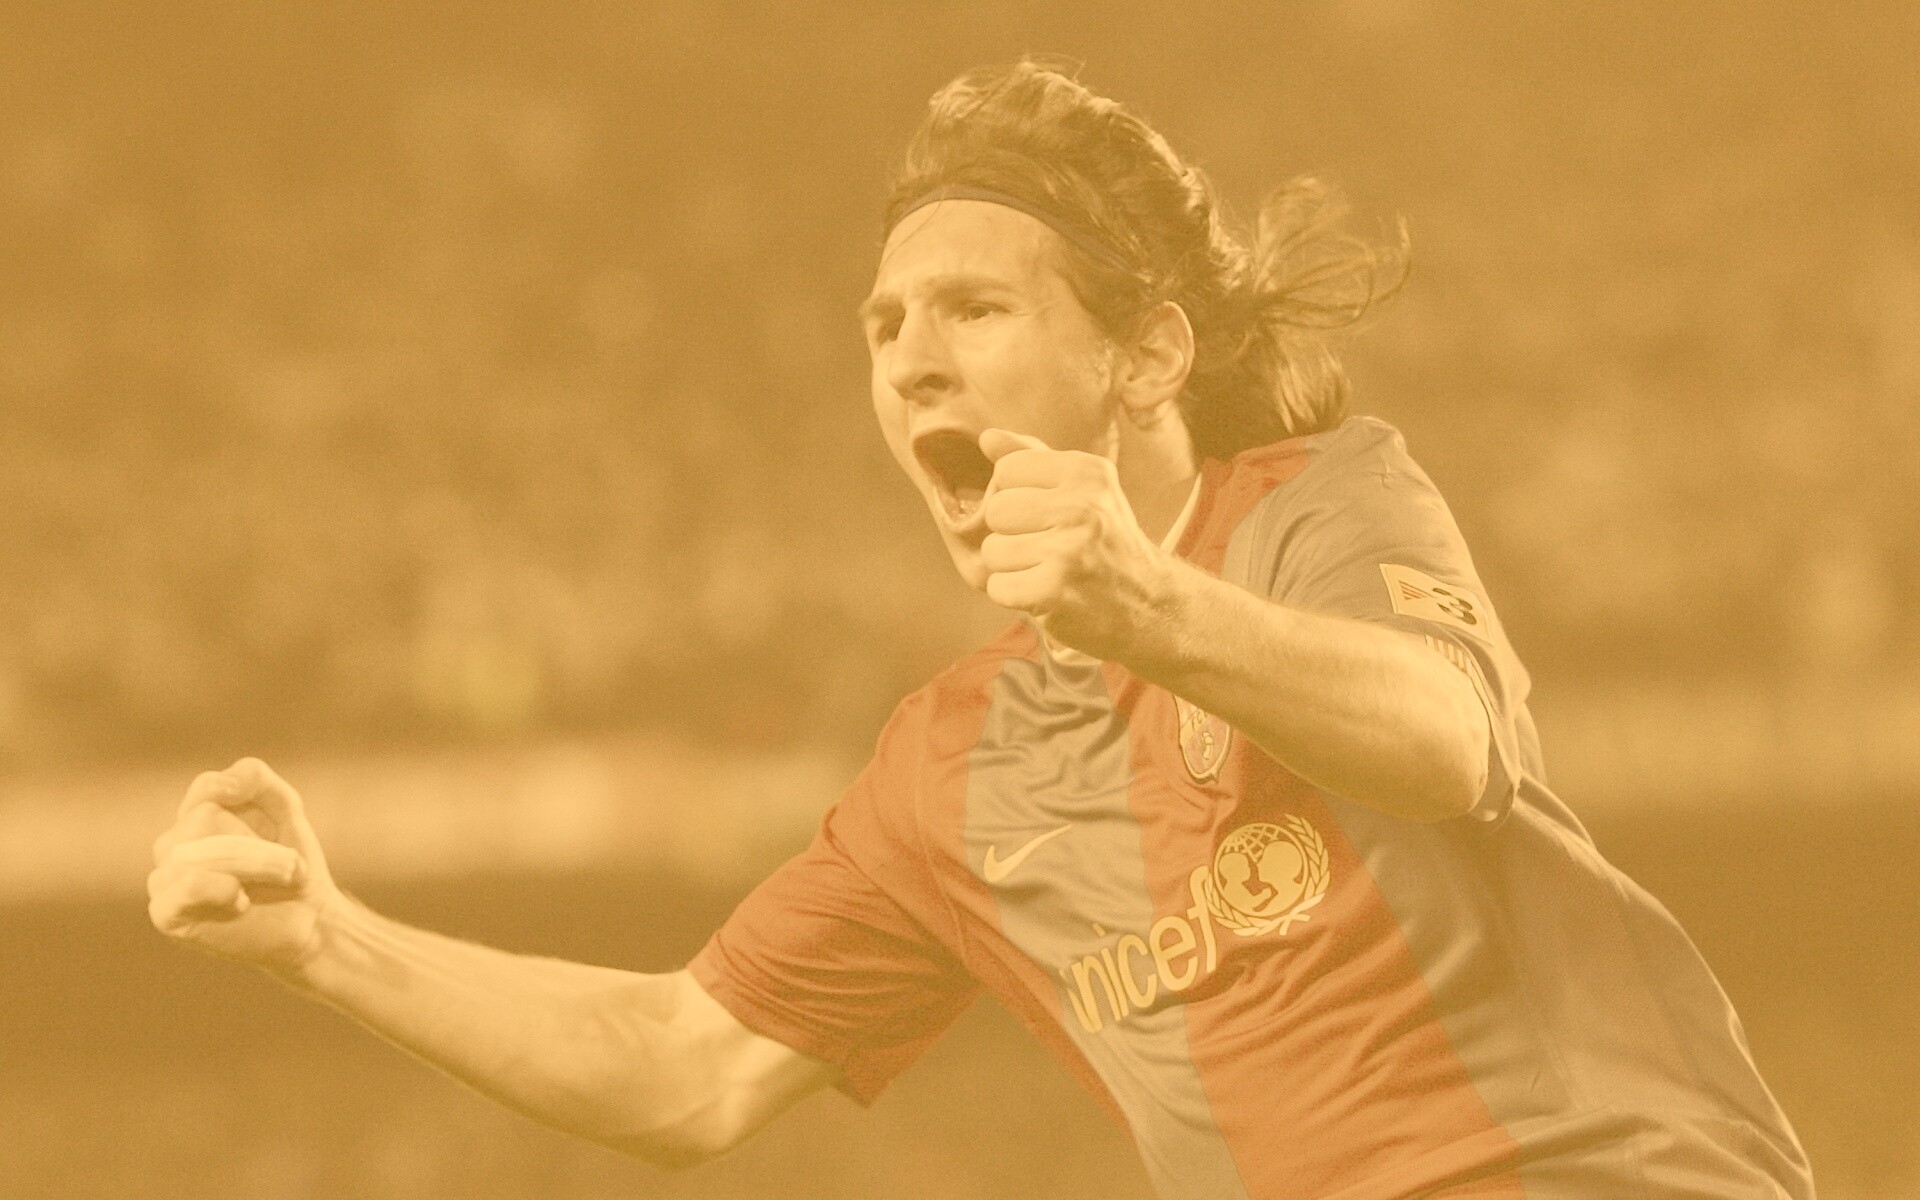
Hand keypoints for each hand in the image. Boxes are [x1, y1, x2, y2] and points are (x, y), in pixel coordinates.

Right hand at [147, 757, 342, 974]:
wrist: (308, 919)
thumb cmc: (293, 862)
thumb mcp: (285, 808)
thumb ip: (255, 778)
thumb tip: (224, 785)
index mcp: (197, 815)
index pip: (206, 788)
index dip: (237, 794)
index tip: (276, 819)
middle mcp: (174, 843)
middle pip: (204, 818)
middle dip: (257, 844)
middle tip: (287, 867)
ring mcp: (165, 878)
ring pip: (195, 852)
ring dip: (252, 867)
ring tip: (275, 884)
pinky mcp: (167, 913)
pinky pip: (182, 887)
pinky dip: (219, 889)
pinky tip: (241, 902)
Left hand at [976, 428, 1170, 659]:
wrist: (1149, 602)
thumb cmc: (1104, 541)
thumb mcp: (1082, 488)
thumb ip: (1032, 458)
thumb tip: (987, 436)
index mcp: (1087, 471)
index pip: (1008, 469)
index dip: (1018, 494)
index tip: (1047, 513)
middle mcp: (1082, 505)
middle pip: (997, 510)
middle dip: (1011, 533)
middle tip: (1046, 546)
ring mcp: (1070, 548)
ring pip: (993, 550)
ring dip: (1012, 567)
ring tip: (1046, 570)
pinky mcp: (1056, 589)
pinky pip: (998, 586)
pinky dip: (1014, 595)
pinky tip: (1043, 593)